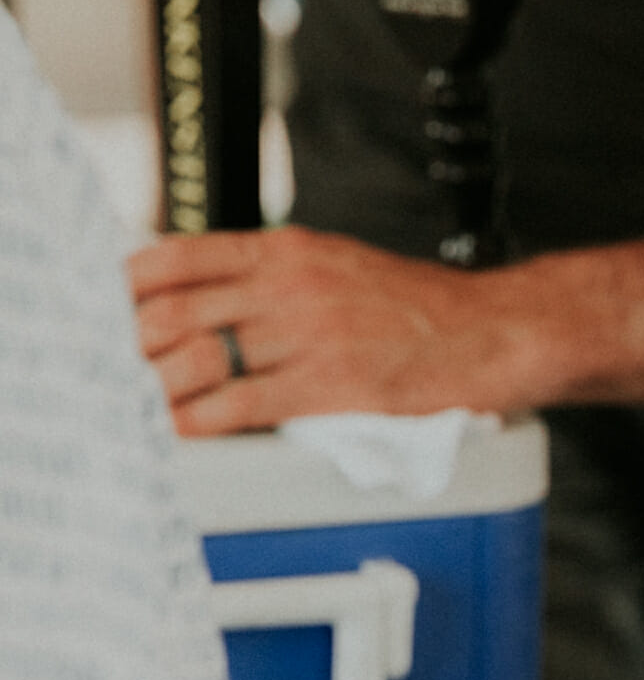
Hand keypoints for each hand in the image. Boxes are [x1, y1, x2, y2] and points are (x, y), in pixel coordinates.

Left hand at [129, 225, 529, 428]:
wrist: (494, 332)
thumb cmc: (421, 309)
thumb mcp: (337, 264)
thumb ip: (273, 275)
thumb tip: (209, 294)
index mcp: (289, 251)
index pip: (180, 256)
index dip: (131, 286)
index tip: (113, 308)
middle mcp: (292, 285)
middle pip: (178, 310)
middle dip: (135, 343)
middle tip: (119, 366)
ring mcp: (311, 335)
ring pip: (204, 358)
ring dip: (161, 386)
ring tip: (143, 403)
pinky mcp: (332, 386)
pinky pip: (244, 403)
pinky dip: (202, 420)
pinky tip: (184, 428)